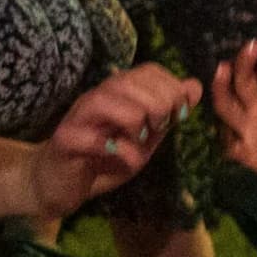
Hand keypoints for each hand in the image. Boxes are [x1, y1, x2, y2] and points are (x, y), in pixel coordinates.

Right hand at [29, 64, 199, 221]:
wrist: (61, 185)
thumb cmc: (105, 158)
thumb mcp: (145, 137)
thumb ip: (168, 114)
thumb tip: (194, 86)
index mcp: (118, 93)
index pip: (148, 71)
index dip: (171, 88)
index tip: (179, 114)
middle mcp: (97, 97)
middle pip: (129, 81)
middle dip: (157, 103)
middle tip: (161, 127)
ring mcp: (78, 118)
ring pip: (105, 100)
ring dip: (133, 119)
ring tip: (141, 139)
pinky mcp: (65, 142)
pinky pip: (90, 138)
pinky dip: (115, 149)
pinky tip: (124, 159)